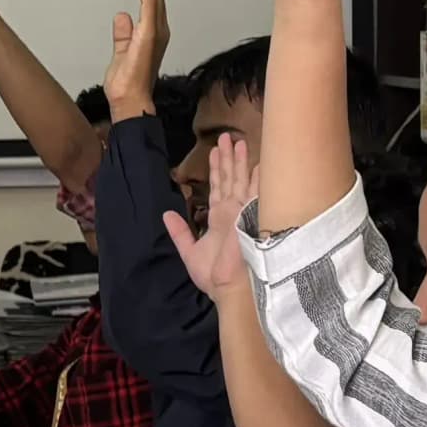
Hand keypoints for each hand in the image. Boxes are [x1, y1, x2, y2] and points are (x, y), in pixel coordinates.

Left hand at [102, 0, 167, 117]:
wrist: (130, 100)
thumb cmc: (127, 85)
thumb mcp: (121, 53)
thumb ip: (123, 35)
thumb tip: (121, 16)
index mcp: (152, 33)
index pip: (148, 0)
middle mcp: (158, 29)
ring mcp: (156, 30)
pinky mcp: (149, 31)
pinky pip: (149, 1)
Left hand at [163, 134, 256, 299]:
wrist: (229, 289)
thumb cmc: (214, 276)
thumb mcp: (189, 251)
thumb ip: (180, 232)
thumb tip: (167, 214)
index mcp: (219, 218)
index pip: (218, 187)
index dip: (216, 169)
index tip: (215, 152)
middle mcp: (232, 212)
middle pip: (230, 179)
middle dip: (228, 158)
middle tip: (226, 137)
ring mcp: (243, 212)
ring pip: (241, 180)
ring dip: (240, 161)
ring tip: (238, 141)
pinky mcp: (252, 216)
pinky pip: (256, 192)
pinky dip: (258, 177)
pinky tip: (260, 161)